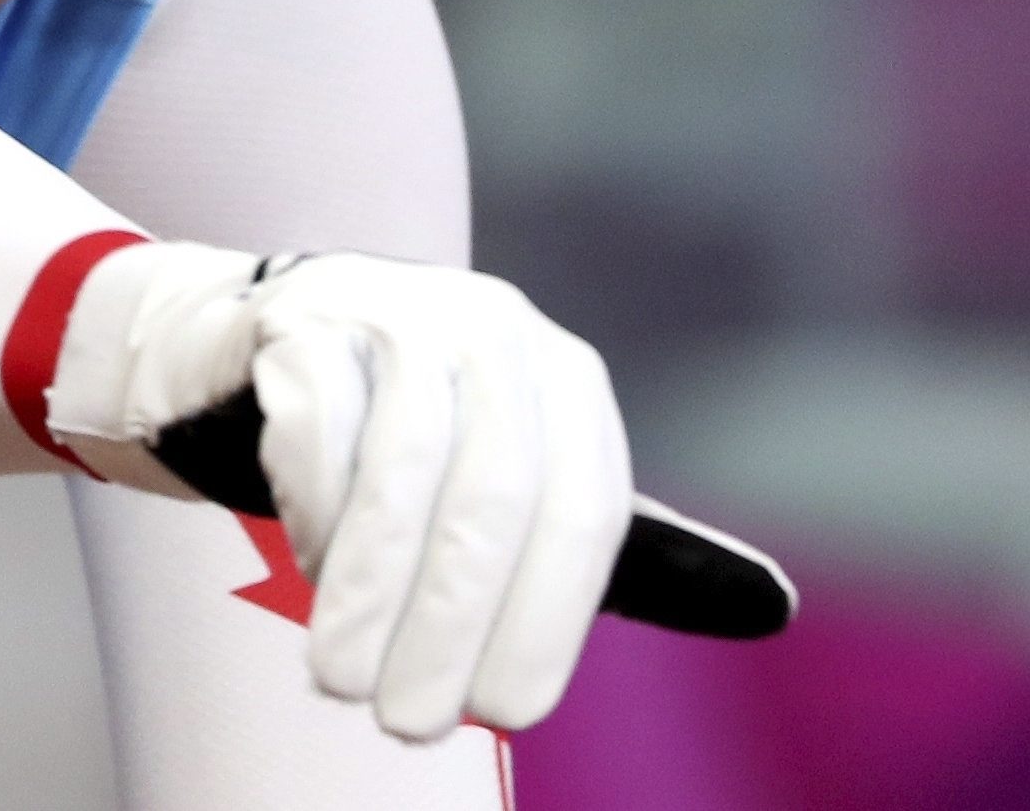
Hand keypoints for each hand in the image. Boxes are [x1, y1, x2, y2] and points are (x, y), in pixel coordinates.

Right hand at [43, 243, 773, 740]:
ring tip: (341, 680)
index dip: (545, 623)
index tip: (502, 714)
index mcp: (565, 379)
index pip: (583, 512)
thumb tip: (772, 606)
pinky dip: (315, 516)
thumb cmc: (400, 455)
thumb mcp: (512, 493)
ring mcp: (400, 306)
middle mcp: (496, 327)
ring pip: (403, 468)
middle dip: (452, 624)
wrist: (257, 361)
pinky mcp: (307, 311)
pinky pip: (319, 428)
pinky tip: (310, 569)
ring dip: (371, 594)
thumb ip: (605, 551)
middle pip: (495, 495)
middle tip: (408, 724)